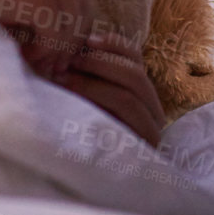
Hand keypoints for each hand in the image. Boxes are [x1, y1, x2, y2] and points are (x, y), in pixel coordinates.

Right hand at [0, 0, 95, 80]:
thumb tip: (75, 37)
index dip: (72, 29)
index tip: (51, 52)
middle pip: (83, 7)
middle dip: (69, 42)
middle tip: (47, 64)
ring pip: (73, 21)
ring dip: (55, 49)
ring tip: (31, 59)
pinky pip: (56, 29)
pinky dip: (44, 49)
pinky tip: (23, 53)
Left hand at [56, 19, 166, 146]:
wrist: (68, 179)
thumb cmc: (71, 127)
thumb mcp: (78, 93)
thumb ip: (80, 69)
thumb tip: (67, 36)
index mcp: (138, 93)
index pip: (135, 59)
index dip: (114, 45)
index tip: (86, 39)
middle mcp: (151, 111)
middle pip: (135, 75)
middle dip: (100, 64)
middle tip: (66, 61)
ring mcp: (150, 131)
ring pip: (130, 96)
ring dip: (94, 83)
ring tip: (62, 79)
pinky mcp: (143, 149)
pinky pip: (128, 120)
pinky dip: (101, 104)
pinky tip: (73, 101)